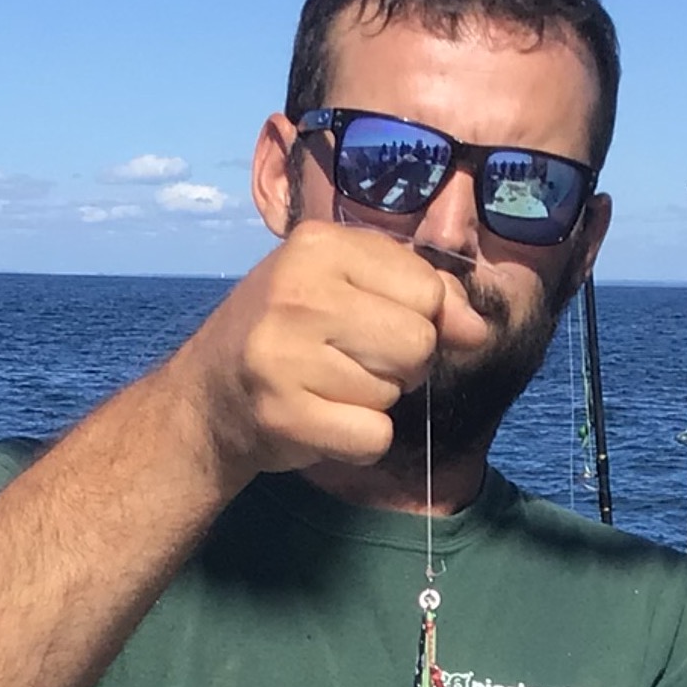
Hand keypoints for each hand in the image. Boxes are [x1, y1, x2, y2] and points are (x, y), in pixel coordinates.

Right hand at [165, 221, 489, 487]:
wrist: (208, 397)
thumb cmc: (291, 334)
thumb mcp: (348, 287)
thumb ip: (423, 294)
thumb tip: (477, 330)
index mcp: (317, 246)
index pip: (426, 288)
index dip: (418, 316)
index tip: (372, 323)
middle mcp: (297, 293)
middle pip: (418, 342)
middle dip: (401, 363)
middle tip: (350, 361)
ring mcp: (284, 356)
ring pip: (394, 393)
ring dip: (372, 401)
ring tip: (325, 387)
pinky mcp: (284, 415)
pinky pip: (373, 437)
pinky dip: (359, 441)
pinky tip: (321, 421)